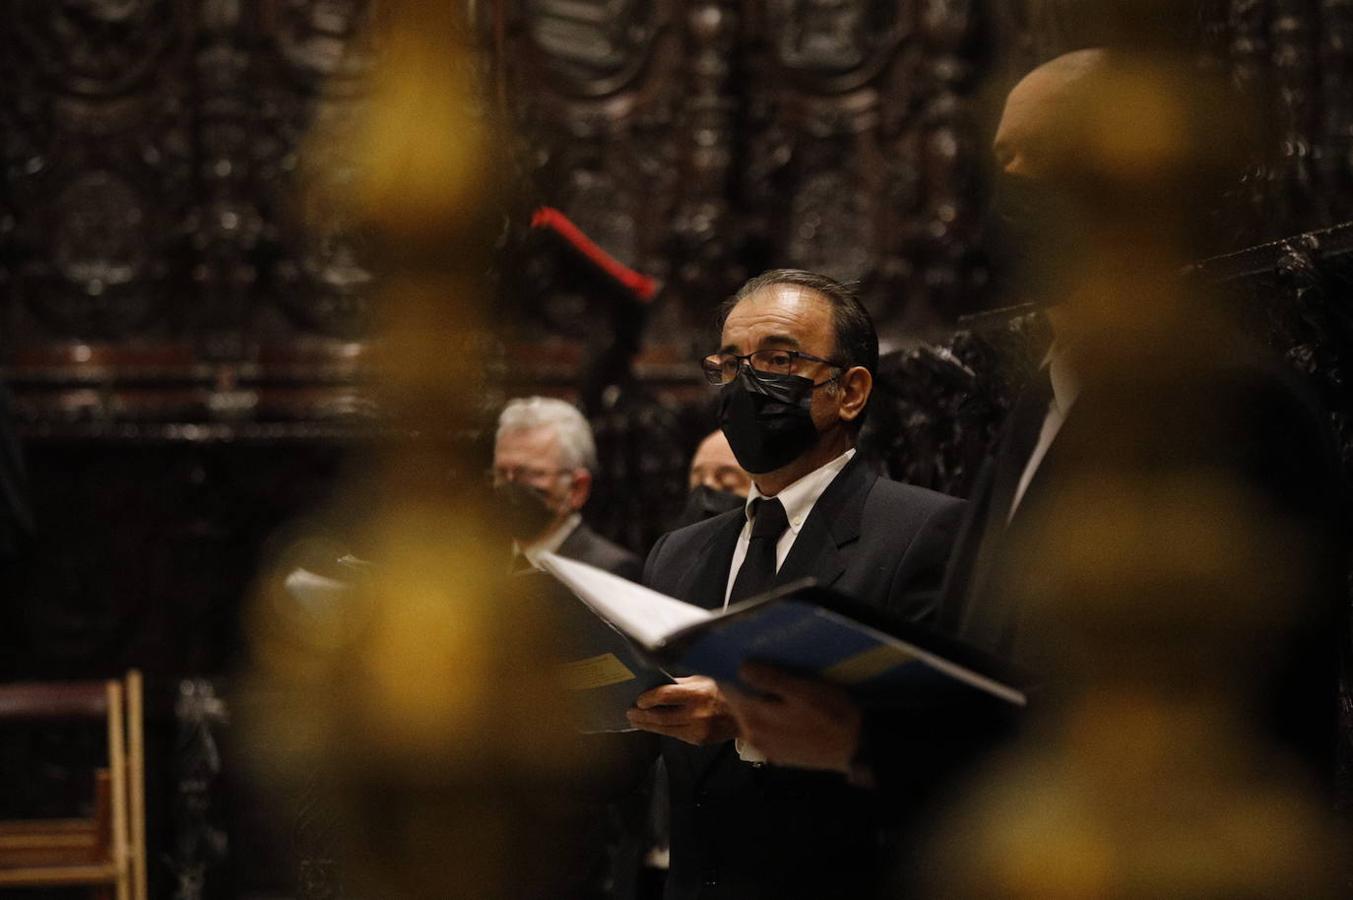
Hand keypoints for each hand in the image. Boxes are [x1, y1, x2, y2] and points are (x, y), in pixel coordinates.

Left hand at [627, 676, 739, 745]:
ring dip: (648, 725)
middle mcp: (697, 713)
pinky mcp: (699, 741)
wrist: (748, 716)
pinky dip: (663, 730)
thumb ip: (682, 683)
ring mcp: (698, 730)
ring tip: (636, 721)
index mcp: (698, 693)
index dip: (649, 698)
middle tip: (630, 713)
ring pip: (665, 729)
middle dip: (642, 715)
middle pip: (661, 717)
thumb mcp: (705, 678)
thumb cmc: (725, 690)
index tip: (638, 699)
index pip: (666, 695)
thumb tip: (656, 683)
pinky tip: (654, 726)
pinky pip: (676, 735)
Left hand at [722, 664, 862, 773]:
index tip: (745, 654)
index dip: (734, 669)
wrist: (857, 747)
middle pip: (740, 701)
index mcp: (754, 718)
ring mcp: (766, 748)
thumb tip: (741, 667)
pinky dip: (771, 714)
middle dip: (749, 684)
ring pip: (752, 714)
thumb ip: (769, 679)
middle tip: (769, 666)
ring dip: (761, 699)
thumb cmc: (833, 715)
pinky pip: (766, 728)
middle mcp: (753, 736)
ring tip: (784, 685)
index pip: (729, 687)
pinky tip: (791, 707)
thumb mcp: (803, 689)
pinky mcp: (779, 754)